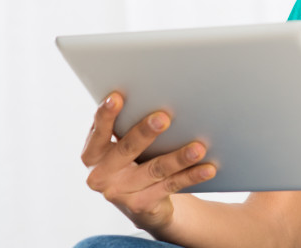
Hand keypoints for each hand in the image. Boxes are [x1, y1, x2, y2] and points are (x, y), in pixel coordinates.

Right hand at [80, 92, 216, 230]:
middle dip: (145, 132)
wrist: (143, 204)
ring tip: (198, 147)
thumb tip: (157, 95)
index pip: (99, 131)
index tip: (116, 97)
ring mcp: (120, 192)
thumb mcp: (124, 146)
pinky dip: (191, 176)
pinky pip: (171, 186)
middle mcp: (101, 175)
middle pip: (127, 148)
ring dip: (178, 157)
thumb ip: (128, 126)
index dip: (106, 114)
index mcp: (93, 154)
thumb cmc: (134, 161)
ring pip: (155, 169)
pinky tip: (207, 168)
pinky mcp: (141, 205)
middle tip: (164, 118)